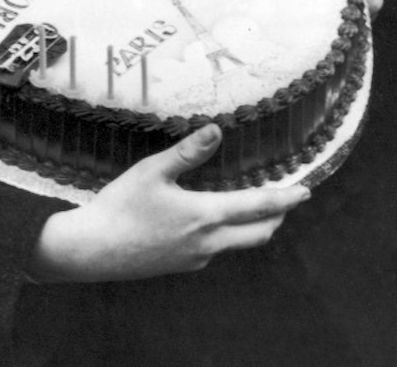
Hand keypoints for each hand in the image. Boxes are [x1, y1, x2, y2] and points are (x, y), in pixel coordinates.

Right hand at [29, 123, 309, 282]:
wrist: (89, 251)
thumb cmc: (119, 207)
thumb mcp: (153, 171)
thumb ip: (188, 152)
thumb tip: (217, 129)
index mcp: (205, 216)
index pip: (260, 208)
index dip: (287, 198)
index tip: (307, 190)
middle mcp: (207, 243)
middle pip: (258, 233)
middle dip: (277, 216)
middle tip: (287, 197)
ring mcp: (194, 259)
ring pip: (237, 243)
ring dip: (252, 226)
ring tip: (254, 204)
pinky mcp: (180, 266)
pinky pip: (214, 250)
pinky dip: (226, 234)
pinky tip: (211, 219)